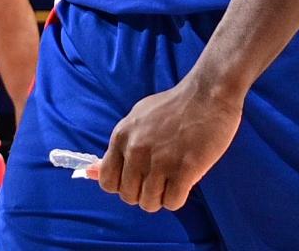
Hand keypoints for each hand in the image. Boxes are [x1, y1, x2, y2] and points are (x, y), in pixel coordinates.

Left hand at [94, 77, 242, 210]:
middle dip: (143, 193)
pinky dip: (177, 199)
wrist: (207, 95)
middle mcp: (136, 150)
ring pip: (149, 203)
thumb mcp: (137, 119)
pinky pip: (172, 202)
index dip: (122, 186)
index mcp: (121, 137)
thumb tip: (91, 172)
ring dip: (161, 198)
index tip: (137, 179)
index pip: (107, 181)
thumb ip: (117, 147)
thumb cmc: (173, 107)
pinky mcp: (185, 169)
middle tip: (158, 180)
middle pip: (128, 196)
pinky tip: (184, 184)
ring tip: (172, 181)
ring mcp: (160, 161)